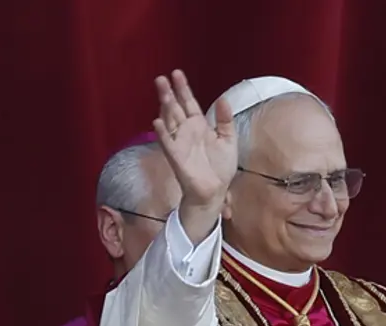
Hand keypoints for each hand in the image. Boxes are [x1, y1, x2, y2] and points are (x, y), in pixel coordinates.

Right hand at [152, 70, 236, 209]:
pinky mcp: (176, 156)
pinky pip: (167, 142)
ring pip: (169, 120)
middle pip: (175, 107)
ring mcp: (180, 143)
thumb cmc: (220, 168)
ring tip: (161, 90)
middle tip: (162, 77)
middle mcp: (187, 131)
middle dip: (169, 92)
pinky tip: (157, 122)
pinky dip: (162, 133)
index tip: (177, 73)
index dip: (183, 88)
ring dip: (164, 106)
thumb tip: (222, 99)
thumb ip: (225, 120)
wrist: (215, 191)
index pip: (189, 102)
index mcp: (199, 125)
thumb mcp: (228, 140)